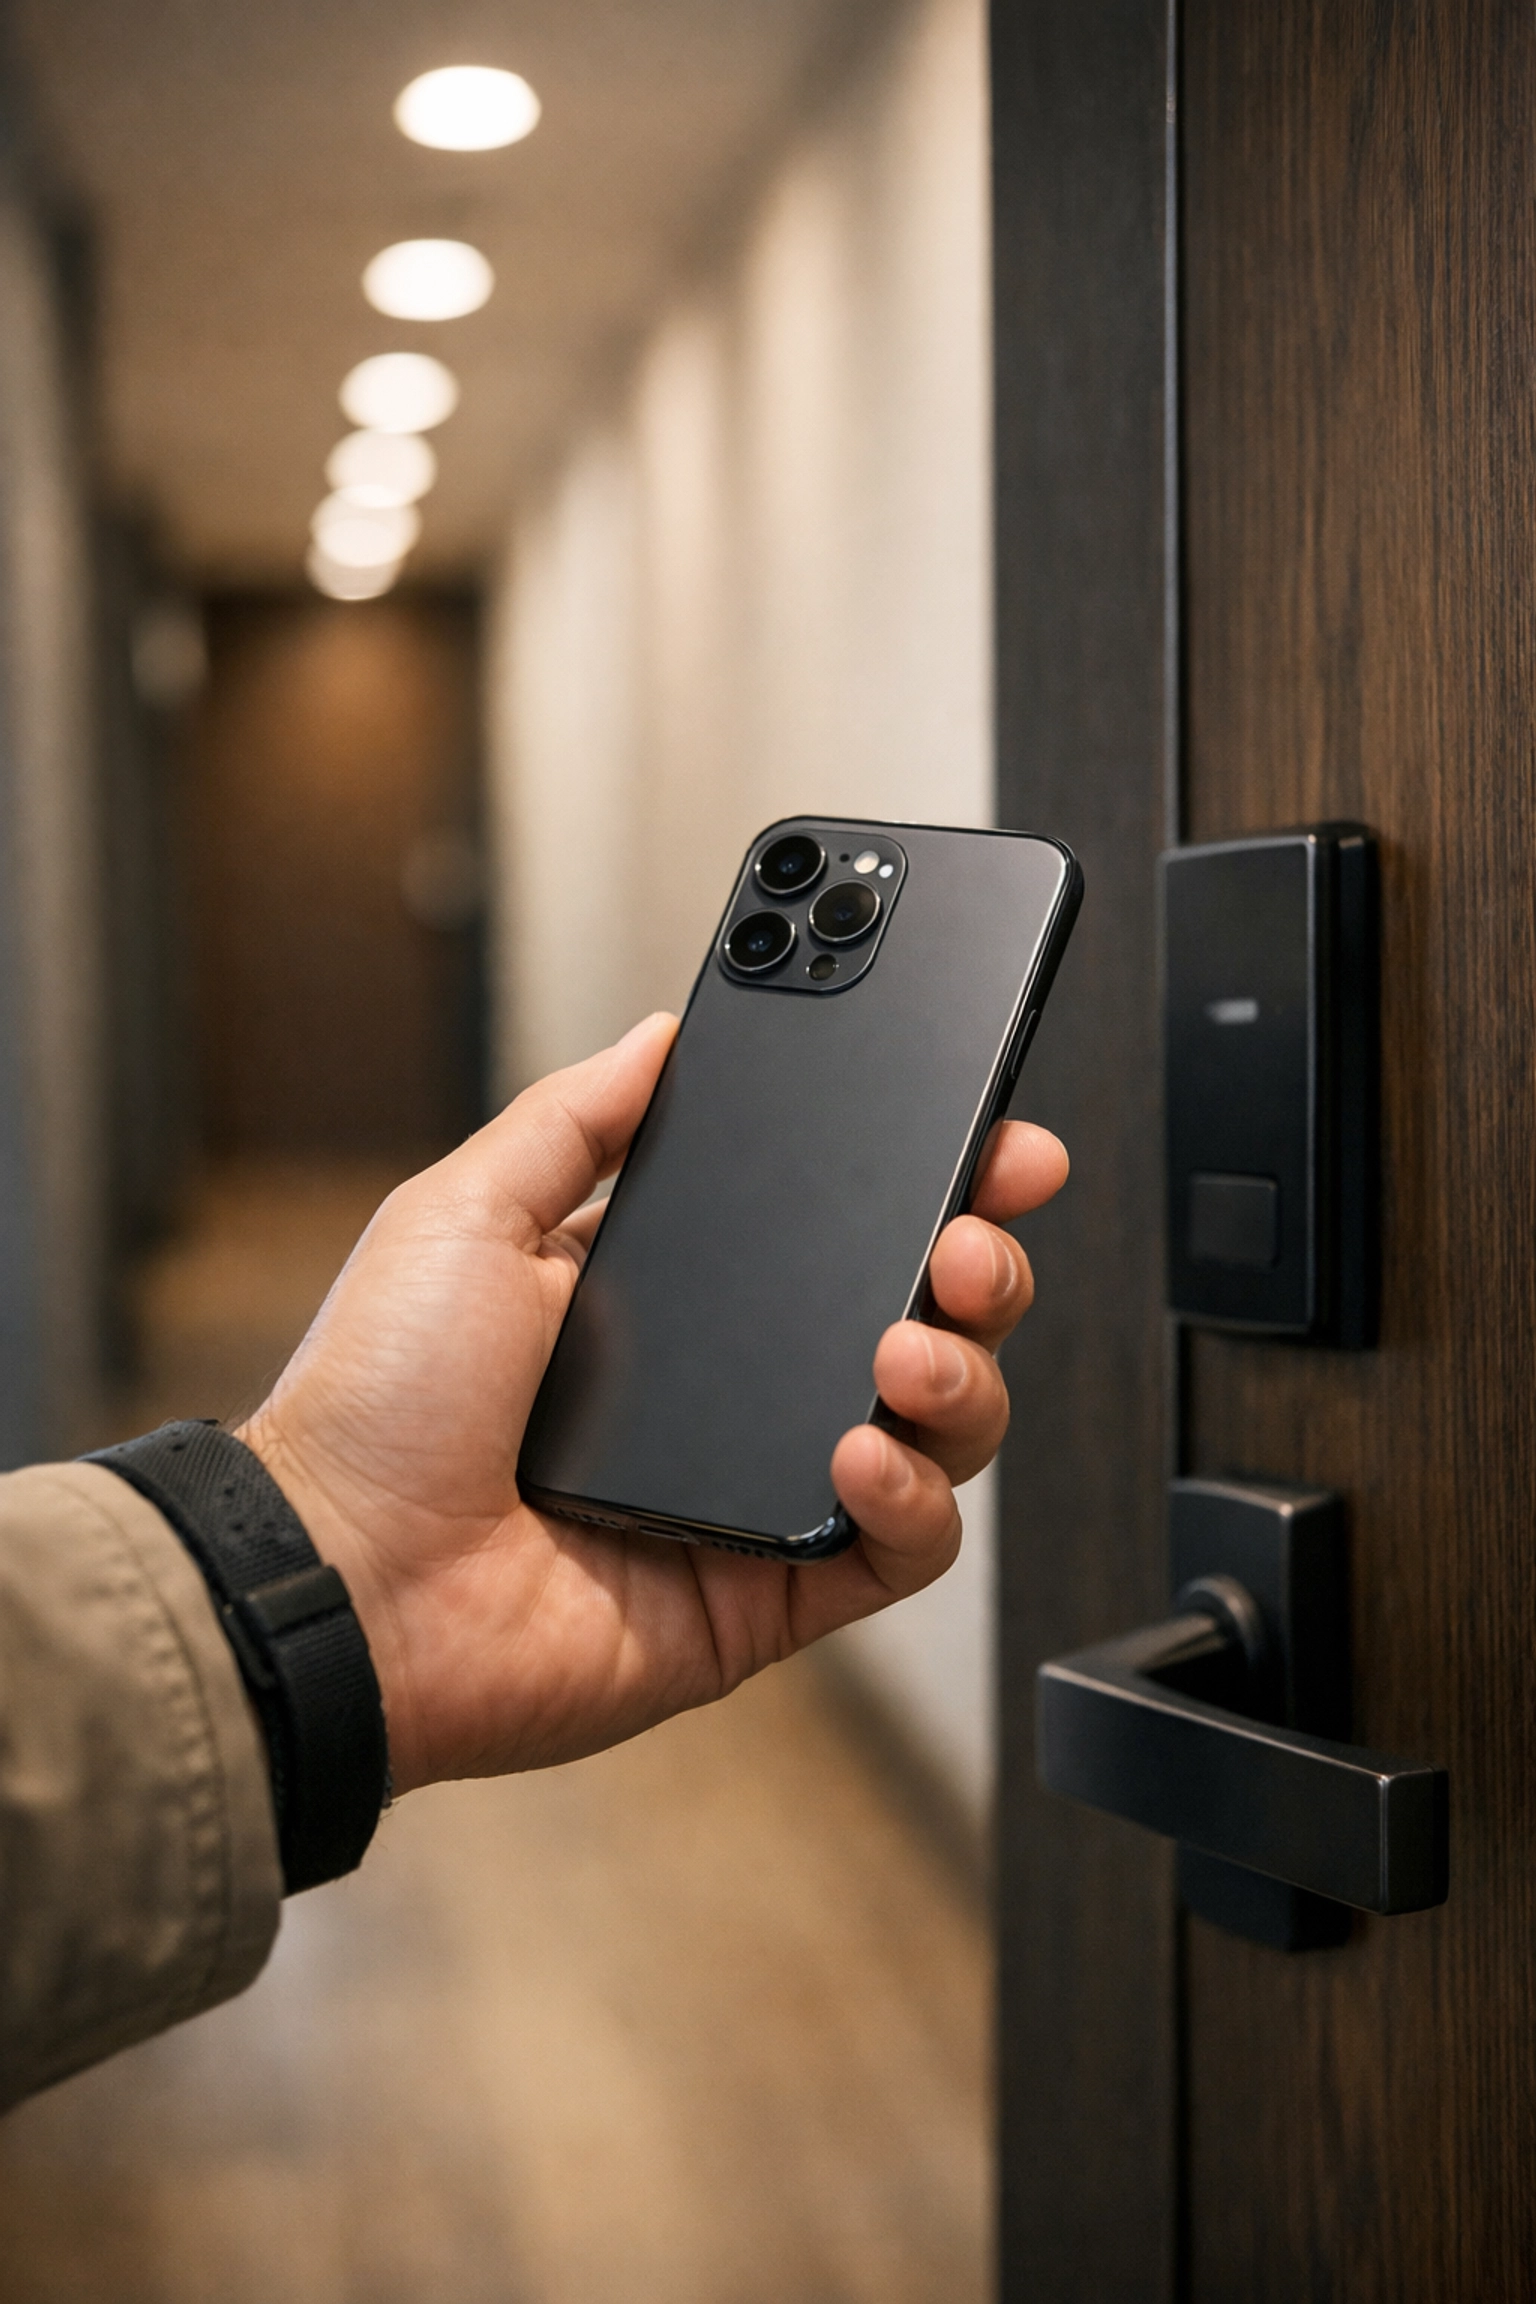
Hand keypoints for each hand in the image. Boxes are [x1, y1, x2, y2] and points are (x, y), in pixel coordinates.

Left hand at [239, 1013, 1067, 1792]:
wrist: (339, 1576)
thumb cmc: (377, 1403)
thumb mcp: (467, 1212)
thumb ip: (578, 1119)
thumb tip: (663, 1035)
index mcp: (674, 1297)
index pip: (837, 1227)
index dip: (930, 1182)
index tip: (993, 1140)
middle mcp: (734, 1390)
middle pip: (918, 1319)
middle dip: (978, 1267)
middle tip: (967, 1239)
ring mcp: (761, 1492)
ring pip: (939, 1431)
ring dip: (963, 1376)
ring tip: (909, 1346)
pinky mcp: (772, 1593)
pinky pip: (899, 1550)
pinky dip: (912, 1498)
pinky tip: (858, 1450)